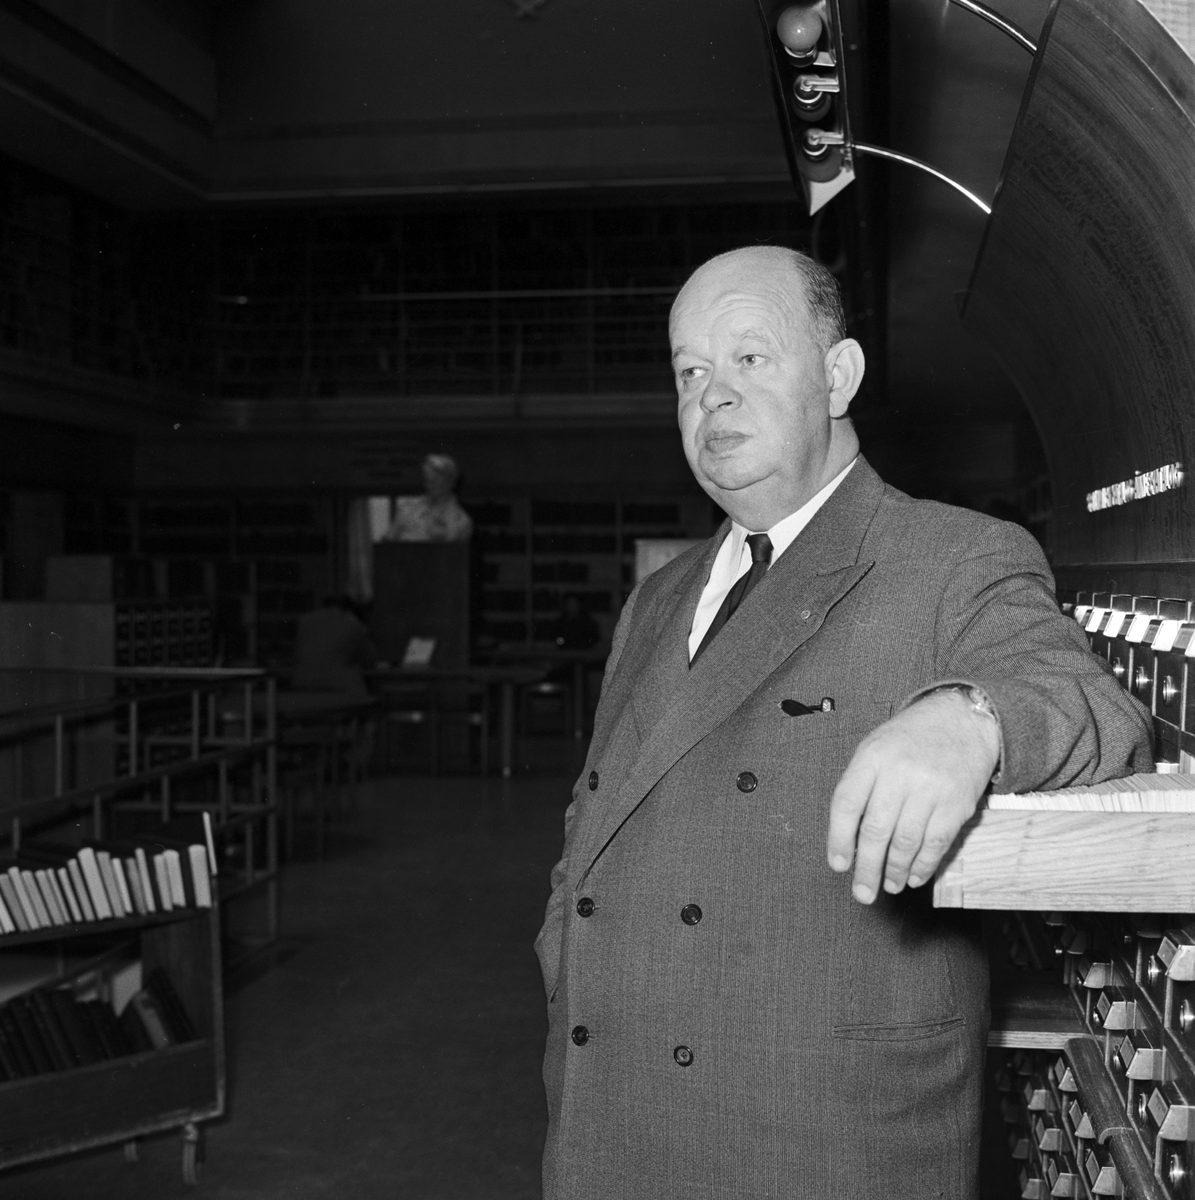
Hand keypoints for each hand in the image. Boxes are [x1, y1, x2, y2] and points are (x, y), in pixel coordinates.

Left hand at [826, 690, 999, 903]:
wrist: (963, 721)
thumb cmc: (911, 740)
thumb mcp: (875, 748)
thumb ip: (861, 786)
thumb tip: (849, 838)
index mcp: (872, 756)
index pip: (846, 802)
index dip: (838, 838)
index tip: (838, 865)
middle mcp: (899, 772)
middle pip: (876, 829)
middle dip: (866, 868)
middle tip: (862, 893)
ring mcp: (930, 788)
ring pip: (906, 842)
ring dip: (894, 871)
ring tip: (888, 885)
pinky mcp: (957, 803)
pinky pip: (936, 843)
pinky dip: (924, 866)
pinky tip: (914, 877)